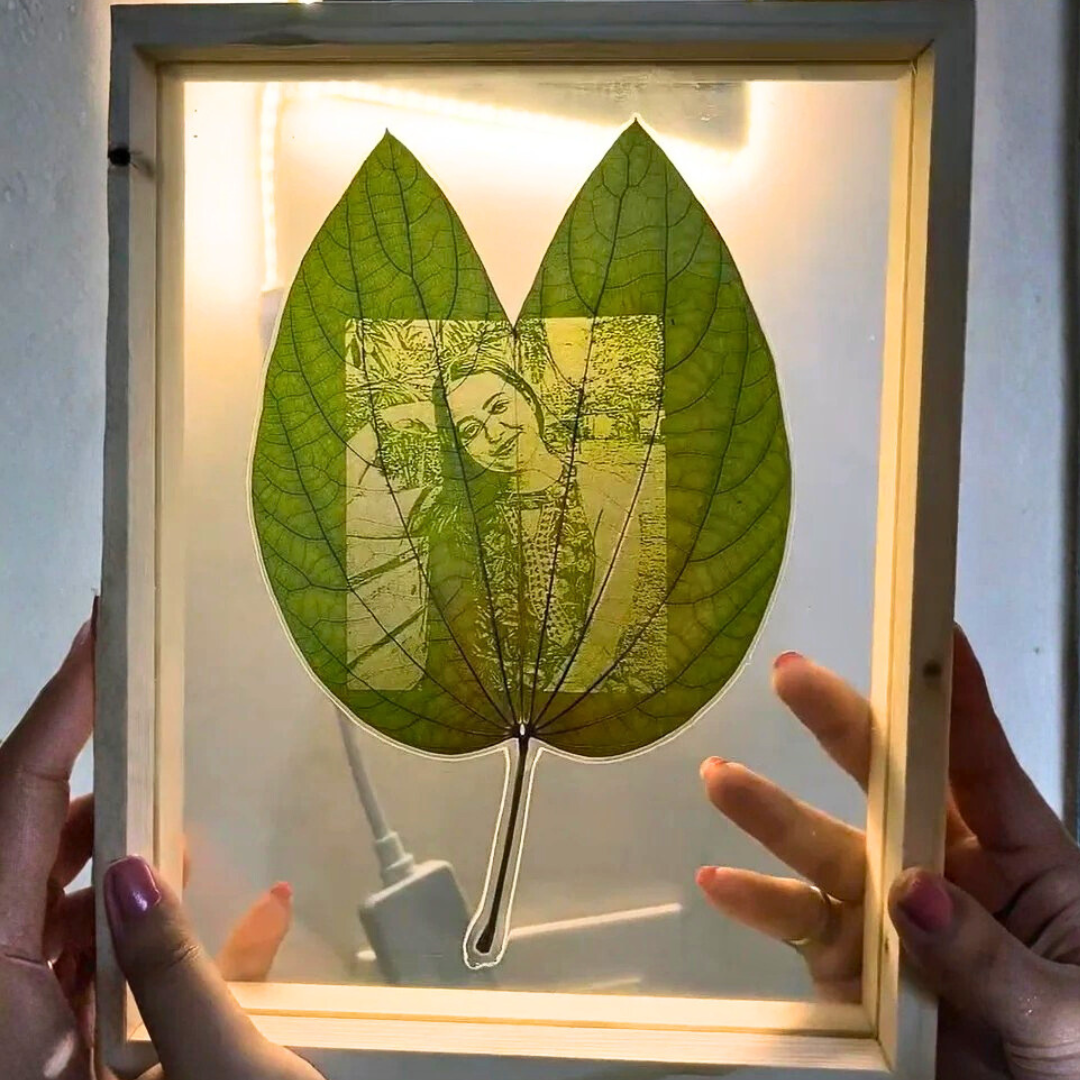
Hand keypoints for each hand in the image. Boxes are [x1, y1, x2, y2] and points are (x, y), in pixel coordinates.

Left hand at [0, 612, 322, 1079]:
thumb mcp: (181, 1072)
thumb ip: (163, 969)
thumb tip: (146, 869)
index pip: (13, 797)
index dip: (61, 708)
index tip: (102, 634)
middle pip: (36, 837)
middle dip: (103, 774)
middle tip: (152, 708)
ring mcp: (29, 1008)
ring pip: (72, 896)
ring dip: (135, 855)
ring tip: (194, 820)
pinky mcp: (67, 1037)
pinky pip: (108, 954)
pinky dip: (169, 928)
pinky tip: (251, 919)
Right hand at [698, 629, 1079, 1077]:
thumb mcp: (1068, 1010)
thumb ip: (987, 954)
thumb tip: (909, 889)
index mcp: (1024, 862)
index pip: (981, 760)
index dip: (953, 693)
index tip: (928, 633)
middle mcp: (948, 871)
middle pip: (889, 785)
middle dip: (840, 729)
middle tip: (790, 676)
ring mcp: (894, 917)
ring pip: (828, 851)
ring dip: (774, 816)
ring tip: (722, 778)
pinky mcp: (856, 967)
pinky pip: (803, 927)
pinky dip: (760, 908)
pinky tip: (721, 884)